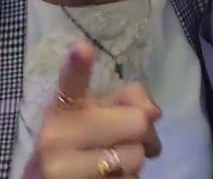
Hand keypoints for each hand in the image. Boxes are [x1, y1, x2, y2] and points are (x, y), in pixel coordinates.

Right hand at [22, 42, 162, 177]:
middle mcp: (58, 136)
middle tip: (133, 140)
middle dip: (143, 133)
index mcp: (61, 109)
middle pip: (136, 122)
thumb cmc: (73, 148)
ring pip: (136, 156)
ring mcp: (65, 169)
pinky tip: (108, 177)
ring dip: (135, 160)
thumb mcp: (91, 118)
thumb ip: (122, 104)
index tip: (82, 47)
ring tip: (115, 162)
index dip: (77, 66)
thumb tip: (153, 111)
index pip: (70, 84)